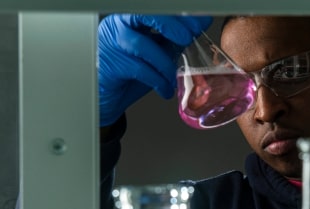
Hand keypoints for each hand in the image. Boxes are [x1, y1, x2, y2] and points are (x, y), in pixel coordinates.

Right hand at [98, 14, 212, 126]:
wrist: (110, 98)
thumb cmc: (131, 73)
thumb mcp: (156, 53)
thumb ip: (174, 40)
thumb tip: (200, 25)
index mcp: (131, 19)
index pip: (155, 9)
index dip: (178, 14)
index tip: (198, 21)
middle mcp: (119, 26)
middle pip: (144, 15)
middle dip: (170, 25)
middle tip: (187, 38)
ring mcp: (112, 44)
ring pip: (142, 45)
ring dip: (165, 63)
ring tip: (173, 77)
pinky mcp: (110, 65)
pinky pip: (139, 70)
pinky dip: (157, 81)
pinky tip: (165, 89)